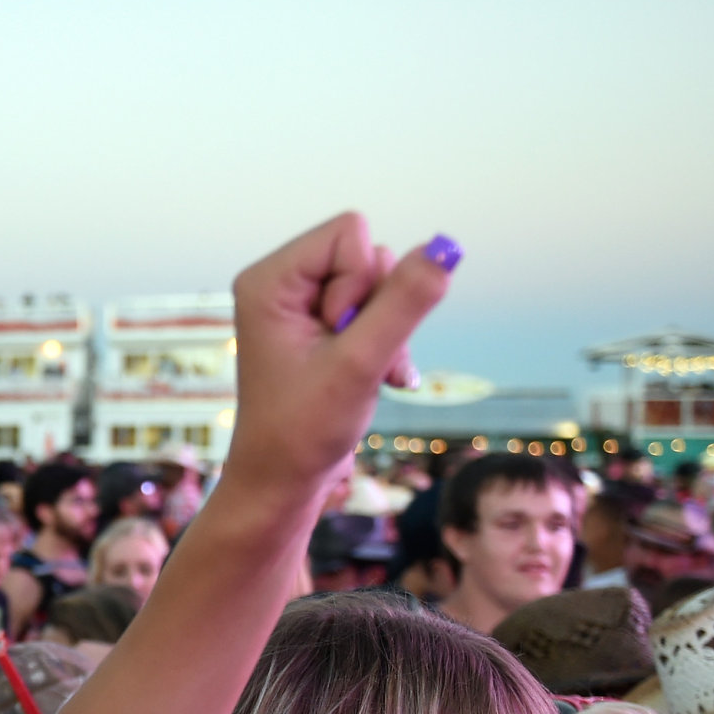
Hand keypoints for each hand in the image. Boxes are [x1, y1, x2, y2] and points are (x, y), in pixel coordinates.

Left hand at [222, 214, 457, 492]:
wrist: (283, 481)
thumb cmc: (303, 430)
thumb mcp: (360, 362)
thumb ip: (403, 303)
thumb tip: (444, 249)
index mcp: (269, 279)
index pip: (349, 231)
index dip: (363, 282)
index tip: (338, 335)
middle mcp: (281, 283)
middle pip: (367, 253)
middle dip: (378, 308)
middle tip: (353, 359)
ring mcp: (302, 305)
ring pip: (380, 283)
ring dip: (389, 331)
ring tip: (368, 373)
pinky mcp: (323, 326)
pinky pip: (379, 308)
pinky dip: (389, 343)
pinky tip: (382, 378)